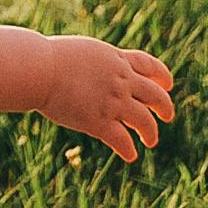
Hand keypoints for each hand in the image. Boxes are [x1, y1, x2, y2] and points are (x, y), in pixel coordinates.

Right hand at [37, 37, 175, 161]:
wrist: (40, 69)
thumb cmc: (50, 58)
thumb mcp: (84, 51)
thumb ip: (98, 62)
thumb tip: (97, 68)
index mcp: (117, 60)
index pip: (150, 66)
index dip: (162, 76)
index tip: (167, 84)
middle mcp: (121, 81)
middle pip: (155, 95)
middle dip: (165, 106)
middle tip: (167, 116)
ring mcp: (112, 102)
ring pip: (144, 121)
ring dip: (151, 132)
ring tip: (151, 141)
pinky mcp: (99, 122)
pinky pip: (122, 141)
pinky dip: (129, 150)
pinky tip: (130, 156)